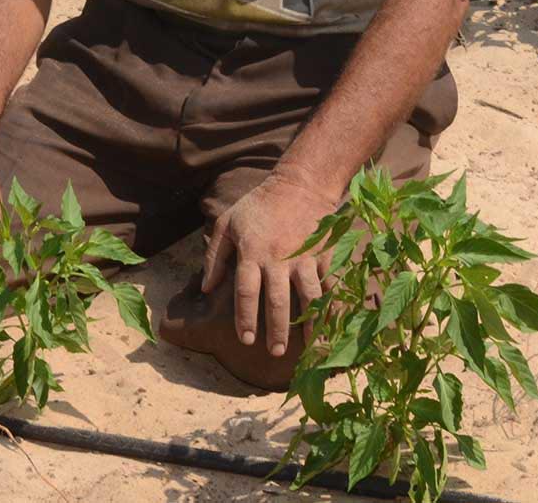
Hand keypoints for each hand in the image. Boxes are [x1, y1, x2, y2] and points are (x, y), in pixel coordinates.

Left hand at [201, 171, 339, 358]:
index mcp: (252, 253)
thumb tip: (205, 289)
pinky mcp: (325, 253)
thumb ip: (214, 257)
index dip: (245, 319)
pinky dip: (331, 305)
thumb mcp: (227, 223)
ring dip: (309, 324)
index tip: (246, 341)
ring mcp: (305, 257)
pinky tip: (332, 324)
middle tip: (274, 353)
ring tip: (309, 348)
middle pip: (278, 301)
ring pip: (309, 296)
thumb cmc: (258, 205)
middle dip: (277, 331)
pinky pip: (329, 283)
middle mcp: (279, 258)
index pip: (247, 293)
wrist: (300, 183)